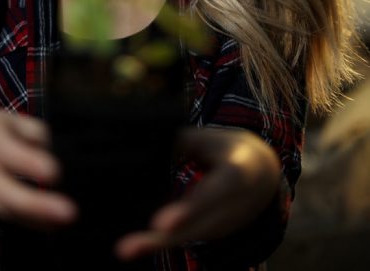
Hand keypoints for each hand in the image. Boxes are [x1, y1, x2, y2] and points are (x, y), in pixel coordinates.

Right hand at [0, 109, 77, 230]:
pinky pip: (10, 217)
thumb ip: (33, 132)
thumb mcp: (7, 119)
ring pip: (6, 210)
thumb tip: (49, 154)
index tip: (54, 173)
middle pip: (4, 191)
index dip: (30, 164)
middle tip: (69, 212)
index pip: (9, 154)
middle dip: (34, 204)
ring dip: (37, 218)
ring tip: (65, 220)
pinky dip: (32, 222)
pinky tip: (54, 225)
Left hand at [115, 127, 280, 259]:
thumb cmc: (226, 147)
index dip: (188, 210)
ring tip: (126, 249)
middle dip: (165, 237)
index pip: (212, 194)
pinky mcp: (217, 233)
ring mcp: (228, 224)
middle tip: (127, 248)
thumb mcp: (209, 138)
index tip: (159, 223)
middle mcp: (235, 206)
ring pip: (191, 236)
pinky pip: (188, 237)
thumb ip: (180, 141)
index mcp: (237, 174)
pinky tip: (136, 246)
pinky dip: (163, 241)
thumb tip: (145, 144)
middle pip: (198, 225)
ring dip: (158, 244)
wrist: (261, 171)